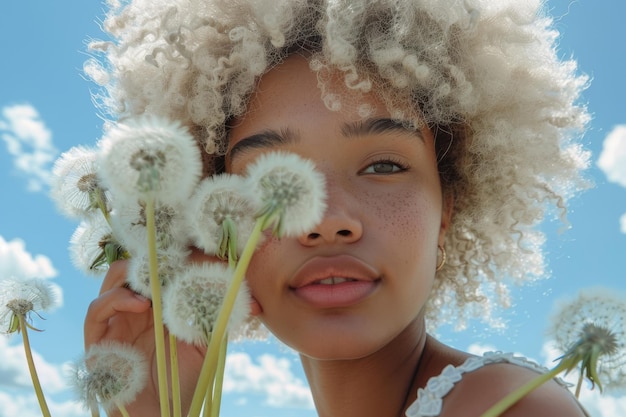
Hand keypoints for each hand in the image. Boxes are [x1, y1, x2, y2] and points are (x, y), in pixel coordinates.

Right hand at [84, 260, 205, 415]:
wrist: (162, 413)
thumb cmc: (184, 381)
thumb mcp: (207, 343)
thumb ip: (219, 317)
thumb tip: (251, 301)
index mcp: (161, 303)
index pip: (164, 267)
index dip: (182, 258)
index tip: (206, 257)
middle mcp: (137, 307)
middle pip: (138, 264)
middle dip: (157, 258)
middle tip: (178, 259)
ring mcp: (116, 320)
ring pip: (114, 277)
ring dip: (136, 272)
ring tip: (159, 282)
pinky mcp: (97, 339)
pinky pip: (96, 309)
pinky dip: (117, 299)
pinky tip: (142, 305)